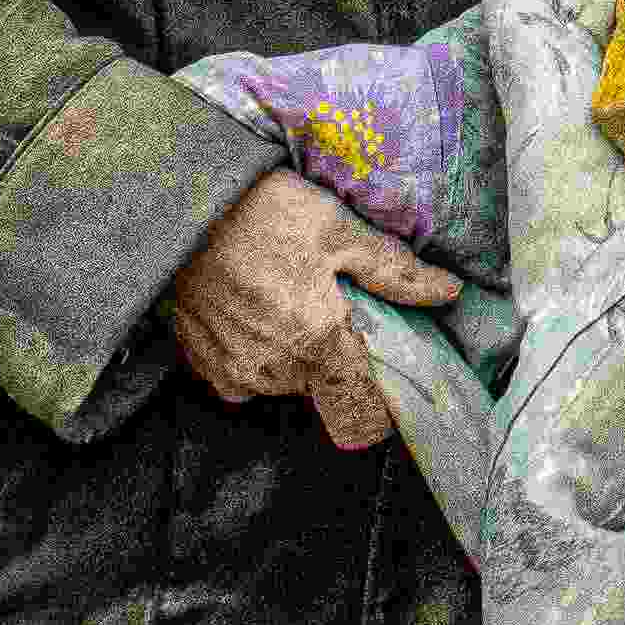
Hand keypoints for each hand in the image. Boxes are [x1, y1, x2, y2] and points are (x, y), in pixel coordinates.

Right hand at [163, 169, 456, 450]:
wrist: (177, 206)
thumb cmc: (261, 212)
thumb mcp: (337, 228)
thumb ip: (394, 270)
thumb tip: (447, 292)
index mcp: (319, 344)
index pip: (364, 418)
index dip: (380, 402)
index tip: (382, 368)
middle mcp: (276, 371)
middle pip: (327, 393)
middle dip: (338, 361)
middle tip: (333, 310)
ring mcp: (235, 373)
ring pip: (288, 383)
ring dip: (298, 353)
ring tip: (289, 298)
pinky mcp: (205, 364)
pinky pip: (248, 375)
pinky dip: (259, 350)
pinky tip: (254, 307)